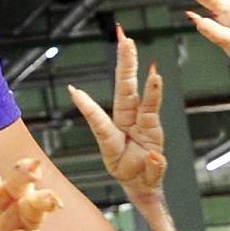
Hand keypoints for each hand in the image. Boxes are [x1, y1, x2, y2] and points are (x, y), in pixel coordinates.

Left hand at [68, 28, 166, 198]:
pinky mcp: (152, 125)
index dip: (89, 109)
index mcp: (113, 147)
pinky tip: (153, 70)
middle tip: (121, 43)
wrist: (145, 186)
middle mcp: (124, 129)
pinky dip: (153, 88)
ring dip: (132, 67)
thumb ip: (153, 171)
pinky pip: (152, 104)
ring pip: (135, 92)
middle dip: (122, 68)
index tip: (74, 91)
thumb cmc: (138, 183)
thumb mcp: (145, 188)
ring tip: (129, 43)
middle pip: (122, 95)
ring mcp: (139, 124)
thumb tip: (156, 155)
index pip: (101, 125)